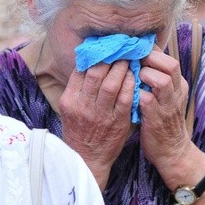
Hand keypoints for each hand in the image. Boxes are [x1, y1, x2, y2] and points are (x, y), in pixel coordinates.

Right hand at [58, 60, 134, 189]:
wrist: (87, 158)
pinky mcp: (117, 121)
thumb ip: (79, 87)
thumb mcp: (71, 108)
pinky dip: (131, 84)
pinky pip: (126, 98)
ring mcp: (100, 114)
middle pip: (96, 73)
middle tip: (119, 47)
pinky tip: (134, 76)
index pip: (81, 70)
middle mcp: (83, 105)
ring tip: (128, 58)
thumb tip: (90, 61)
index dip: (94, 55)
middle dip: (109, 57)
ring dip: (122, 68)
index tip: (103, 45)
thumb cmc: (80, 129)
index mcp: (70, 99)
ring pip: (111, 83)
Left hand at [138, 46, 204, 188]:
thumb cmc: (163, 120)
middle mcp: (177, 93)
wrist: (172, 151)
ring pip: (162, 81)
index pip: (168, 59)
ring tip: (130, 76)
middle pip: (170, 65)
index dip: (150, 51)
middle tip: (130, 59)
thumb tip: (137, 60)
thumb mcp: (166, 97)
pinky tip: (123, 93)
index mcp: (179, 85)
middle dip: (149, 58)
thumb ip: (156, 80)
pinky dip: (135, 94)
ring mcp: (168, 106)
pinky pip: (147, 101)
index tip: (133, 49)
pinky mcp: (157, 119)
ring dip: (144, 75)